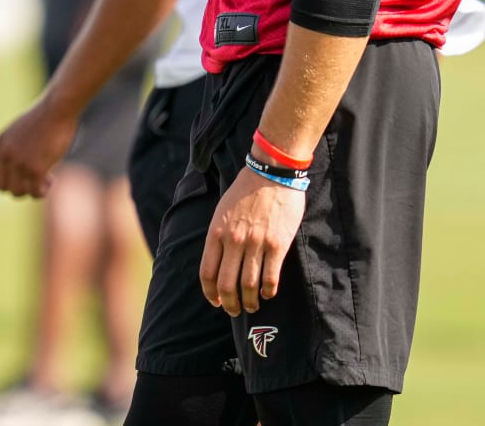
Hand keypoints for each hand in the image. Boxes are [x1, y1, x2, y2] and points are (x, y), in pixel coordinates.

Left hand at [0, 99, 78, 197]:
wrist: (58, 108)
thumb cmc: (46, 116)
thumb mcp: (23, 129)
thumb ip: (17, 146)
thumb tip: (20, 169)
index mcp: (1, 144)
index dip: (12, 177)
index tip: (27, 171)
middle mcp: (6, 155)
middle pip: (4, 187)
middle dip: (20, 187)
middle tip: (36, 178)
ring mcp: (20, 163)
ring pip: (18, 193)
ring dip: (32, 190)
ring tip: (46, 178)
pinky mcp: (36, 169)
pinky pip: (35, 192)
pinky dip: (43, 191)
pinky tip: (51, 179)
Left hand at [199, 166, 304, 315]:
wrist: (271, 173)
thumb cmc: (246, 190)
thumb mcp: (222, 210)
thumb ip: (220, 235)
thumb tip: (218, 260)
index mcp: (217, 232)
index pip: (207, 272)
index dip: (210, 292)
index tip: (216, 301)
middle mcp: (234, 241)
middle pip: (226, 284)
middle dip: (229, 303)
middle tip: (234, 310)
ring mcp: (256, 244)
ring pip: (248, 286)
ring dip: (249, 301)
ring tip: (252, 305)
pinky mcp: (277, 245)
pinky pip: (270, 278)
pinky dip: (267, 291)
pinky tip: (267, 294)